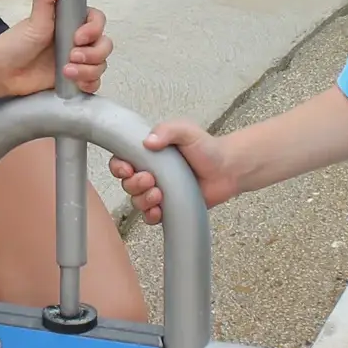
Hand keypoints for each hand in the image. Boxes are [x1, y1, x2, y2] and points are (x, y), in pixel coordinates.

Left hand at [0, 0, 113, 97]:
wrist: (4, 71)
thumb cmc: (17, 43)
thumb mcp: (34, 19)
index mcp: (72, 21)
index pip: (98, 21)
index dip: (94, 30)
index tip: (78, 37)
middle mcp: (78, 39)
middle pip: (104, 45)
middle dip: (93, 54)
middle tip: (72, 57)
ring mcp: (77, 59)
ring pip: (101, 64)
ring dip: (88, 70)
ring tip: (66, 72)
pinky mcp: (74, 78)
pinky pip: (94, 82)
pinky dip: (89, 83)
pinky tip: (76, 83)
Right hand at [108, 121, 237, 223]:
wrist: (228, 169)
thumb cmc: (207, 148)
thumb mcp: (186, 131)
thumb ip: (167, 130)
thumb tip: (148, 141)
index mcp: (148, 154)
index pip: (121, 161)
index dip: (119, 167)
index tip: (127, 168)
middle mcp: (150, 173)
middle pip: (127, 184)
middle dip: (134, 184)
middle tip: (150, 179)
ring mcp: (158, 191)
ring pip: (136, 201)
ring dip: (143, 199)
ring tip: (159, 194)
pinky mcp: (168, 208)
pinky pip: (150, 217)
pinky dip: (151, 215)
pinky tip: (159, 210)